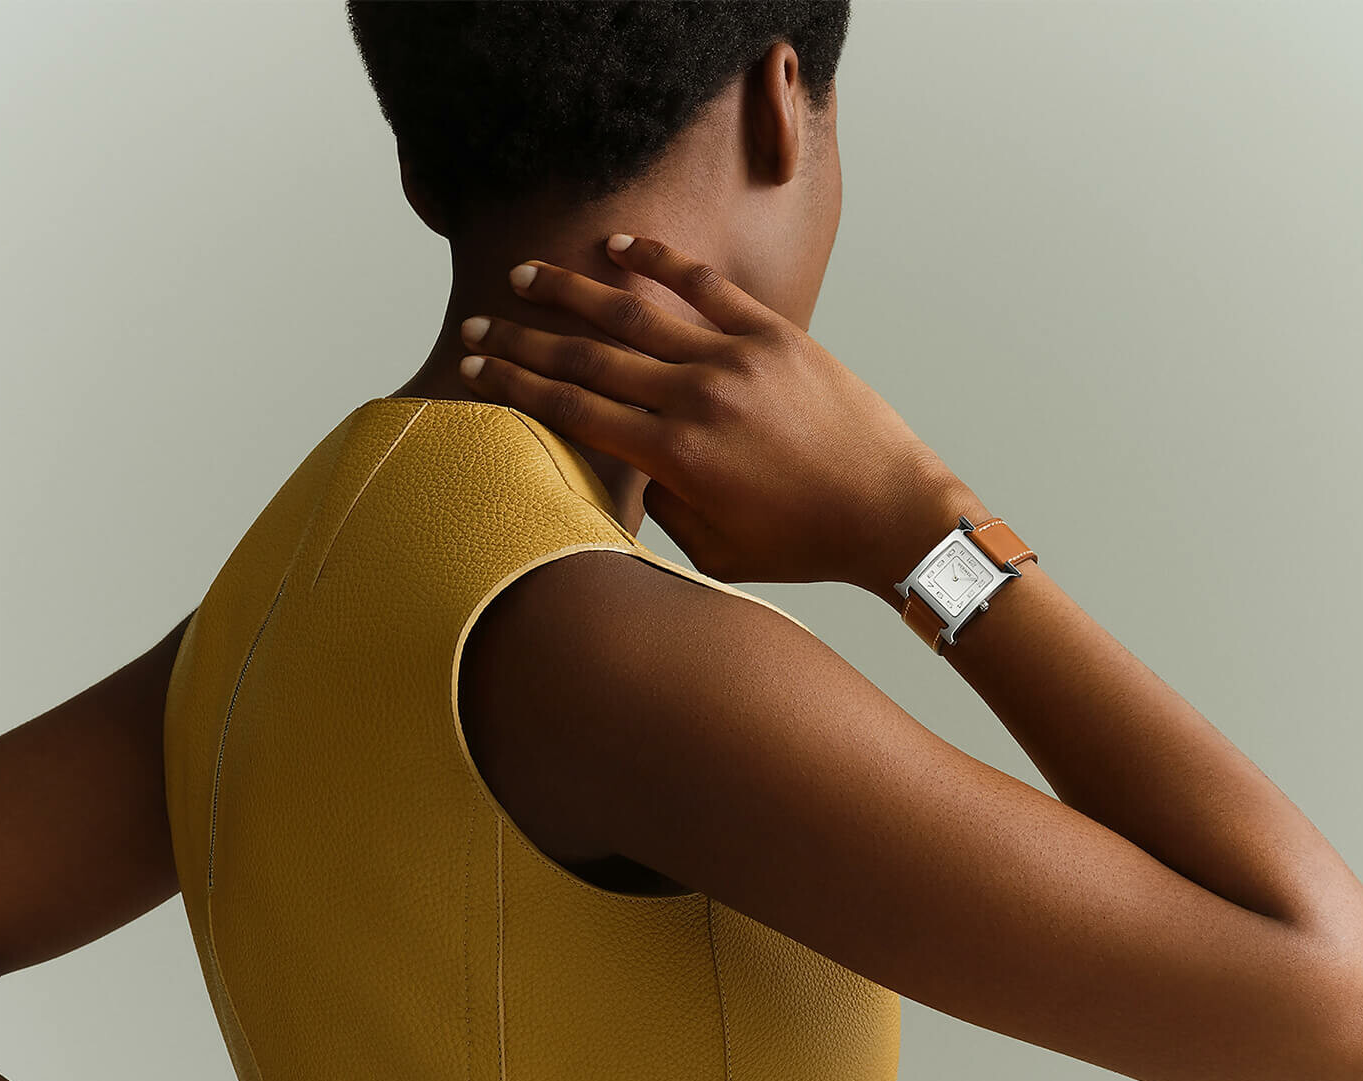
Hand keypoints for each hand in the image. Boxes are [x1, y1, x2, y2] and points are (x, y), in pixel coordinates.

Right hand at [458, 233, 970, 592]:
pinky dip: (660, 262)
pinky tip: (619, 248)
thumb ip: (659, 502)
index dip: (515, 384)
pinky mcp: (776, 335)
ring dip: (573, 290)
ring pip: (637, 311)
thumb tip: (621, 457)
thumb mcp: (714, 550)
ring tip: (527, 274)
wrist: (890, 512)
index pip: (573, 407)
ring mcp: (737, 358)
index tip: (472, 369)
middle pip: (589, 356)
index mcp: (675, 457)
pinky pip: (706, 286)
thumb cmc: (800, 545)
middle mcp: (697, 398)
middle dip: (523, 339)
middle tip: (478, 325)